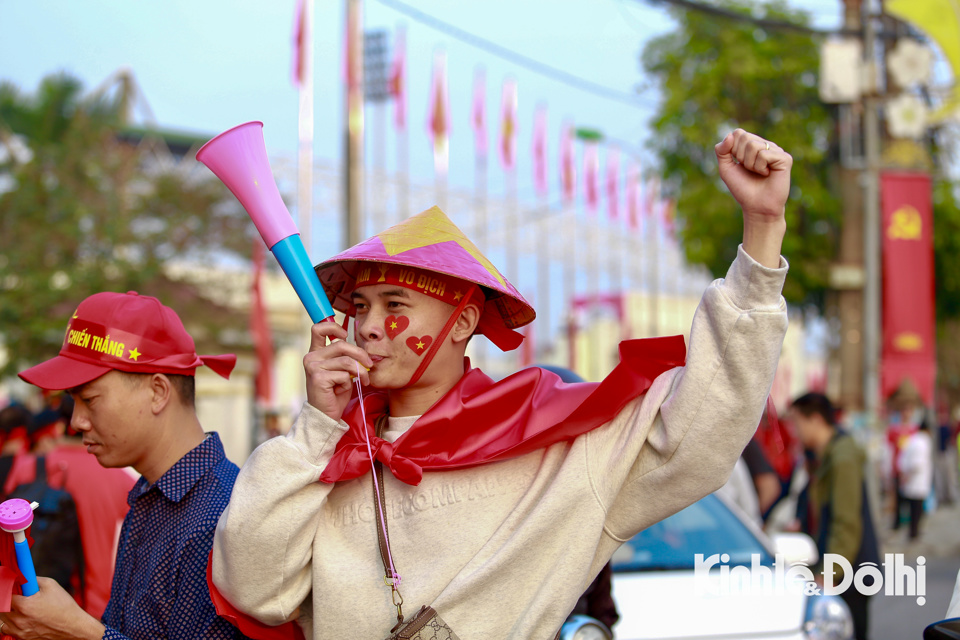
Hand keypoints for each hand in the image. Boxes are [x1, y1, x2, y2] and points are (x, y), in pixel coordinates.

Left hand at [2, 577, 103, 639]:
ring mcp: (19, 631)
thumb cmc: (64, 606)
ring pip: (2, 620)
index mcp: (24, 605)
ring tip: (21, 608)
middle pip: (1, 608)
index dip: (6, 589)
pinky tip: (21, 618)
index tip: (10, 586)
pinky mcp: (22, 638)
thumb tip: (22, 576)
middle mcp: (18, 620)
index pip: (3, 595)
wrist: (73, 626)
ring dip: (8, 612)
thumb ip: (33, 579)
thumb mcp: (51, 585)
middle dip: (7, 600)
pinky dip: (10, 624)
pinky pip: (7, 630)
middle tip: (18, 596)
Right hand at [303, 320, 371, 421]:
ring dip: (360, 371)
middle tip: (370, 365)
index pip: (319, 328)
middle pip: (342, 345)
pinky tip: (342, 390)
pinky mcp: (318, 378)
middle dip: (360, 354)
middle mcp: (311, 357)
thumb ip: (345, 357)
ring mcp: (313, 367)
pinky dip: (349, 383)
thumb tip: (363, 350)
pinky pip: (344, 375)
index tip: (346, 336)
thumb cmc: (335, 393)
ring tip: (363, 380)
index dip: (334, 327)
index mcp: (315, 352)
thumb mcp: (341, 371)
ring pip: (346, 361)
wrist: (326, 415)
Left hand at [715, 129, 791, 267]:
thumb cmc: (743, 188)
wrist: (756, 206)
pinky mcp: (785, 158)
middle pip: (745, 137)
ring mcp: (776, 151)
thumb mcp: (726, 168)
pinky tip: (767, 174)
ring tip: (758, 173)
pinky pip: (764, 155)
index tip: (738, 164)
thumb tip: (730, 135)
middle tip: (749, 170)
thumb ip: (722, 151)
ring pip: (754, 145)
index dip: (733, 149)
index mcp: (753, 145)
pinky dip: (760, 167)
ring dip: (750, 164)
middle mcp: (766, 145)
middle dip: (741, 157)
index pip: (738, 133)